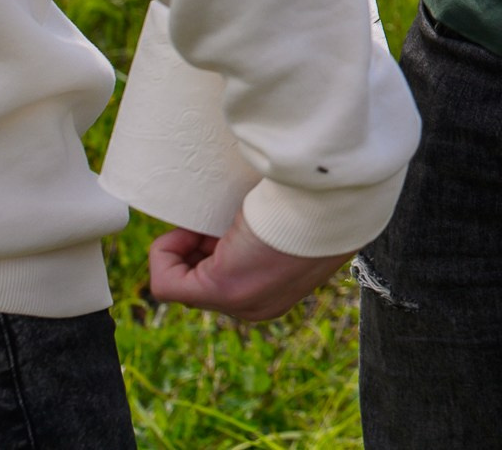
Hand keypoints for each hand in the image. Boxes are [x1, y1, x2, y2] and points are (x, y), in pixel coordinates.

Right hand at [146, 218, 353, 321]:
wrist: (338, 197)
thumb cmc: (316, 198)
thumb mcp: (282, 219)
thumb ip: (261, 227)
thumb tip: (240, 209)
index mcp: (275, 291)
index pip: (220, 278)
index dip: (205, 245)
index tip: (221, 216)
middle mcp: (258, 305)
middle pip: (199, 281)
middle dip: (192, 247)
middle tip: (211, 216)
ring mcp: (242, 302)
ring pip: (182, 283)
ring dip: (182, 247)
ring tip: (206, 219)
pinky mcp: (226, 288)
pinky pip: (167, 286)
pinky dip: (164, 254)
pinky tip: (185, 229)